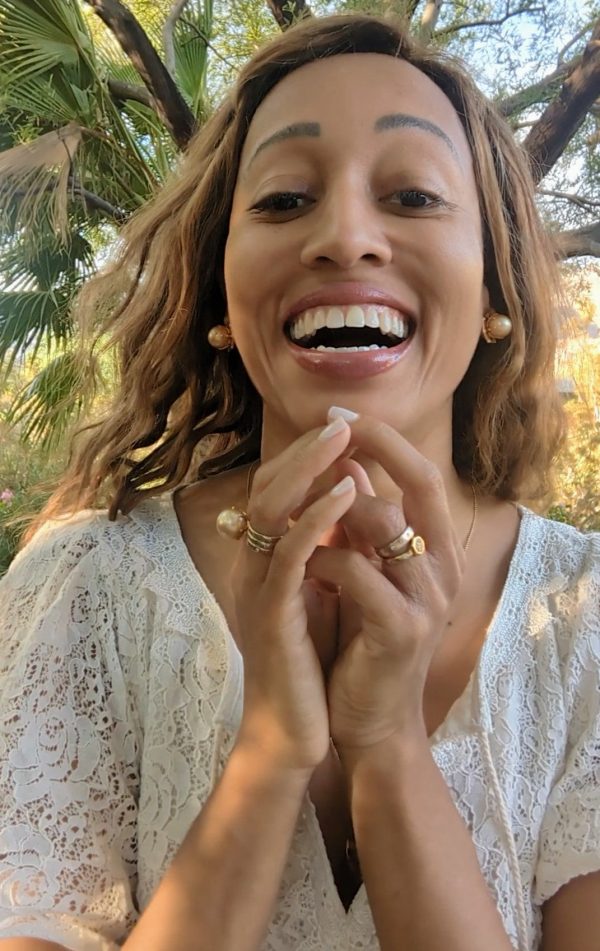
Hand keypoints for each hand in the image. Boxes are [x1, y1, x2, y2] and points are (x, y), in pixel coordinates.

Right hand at [231, 417, 356, 773]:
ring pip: (271, 510)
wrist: (292, 730)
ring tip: (342, 436)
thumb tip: (350, 494)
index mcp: (265, 560)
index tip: (342, 427)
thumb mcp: (321, 593)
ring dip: (308, 468)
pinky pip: (289, 554)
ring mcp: (257, 586)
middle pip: (268, 488)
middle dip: (306, 450)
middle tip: (341, 418)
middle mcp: (253, 564)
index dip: (305, 456)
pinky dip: (317, 518)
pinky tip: (346, 493)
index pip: (277, 491)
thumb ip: (328, 546)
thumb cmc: (309, 662)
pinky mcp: (271, 613)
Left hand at [305, 413, 464, 756]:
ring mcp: (429, 599)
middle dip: (372, 447)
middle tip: (327, 427)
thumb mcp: (368, 570)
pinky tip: (300, 566)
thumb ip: (363, 521)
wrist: (369, 718)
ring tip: (301, 518)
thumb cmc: (364, 638)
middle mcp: (446, 569)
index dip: (385, 439)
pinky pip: (354, 571)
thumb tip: (348, 460)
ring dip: (333, 510)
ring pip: (383, 522)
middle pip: (421, 483)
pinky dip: (320, 558)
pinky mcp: (401, 629)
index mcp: (439, 551)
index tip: (341, 413)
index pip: (424, 474)